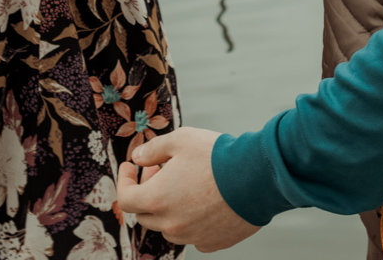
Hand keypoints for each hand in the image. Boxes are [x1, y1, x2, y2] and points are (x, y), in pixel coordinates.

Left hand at [115, 127, 260, 251]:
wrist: (258, 178)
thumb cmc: (218, 156)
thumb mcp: (180, 140)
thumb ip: (153, 149)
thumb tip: (138, 159)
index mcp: (157, 199)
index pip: (126, 199)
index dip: (124, 181)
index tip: (131, 167)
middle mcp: (171, 224)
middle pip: (146, 215)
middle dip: (147, 192)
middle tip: (160, 171)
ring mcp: (192, 236)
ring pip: (169, 227)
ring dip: (169, 208)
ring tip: (184, 186)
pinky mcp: (213, 242)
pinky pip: (193, 236)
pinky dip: (192, 222)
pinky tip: (203, 202)